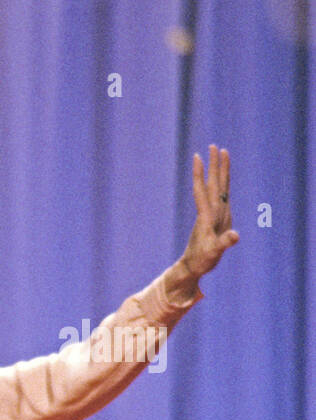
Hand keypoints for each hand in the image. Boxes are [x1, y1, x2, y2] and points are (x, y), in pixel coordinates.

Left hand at [181, 143, 238, 279]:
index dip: (200, 174)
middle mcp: (210, 211)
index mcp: (207, 215)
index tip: (198, 157)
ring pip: (217, 186)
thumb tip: (234, 236)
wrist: (193, 266)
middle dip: (213, 165)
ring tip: (221, 153)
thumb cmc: (201, 261)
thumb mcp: (213, 252)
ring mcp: (215, 213)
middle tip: (213, 145)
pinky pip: (222, 195)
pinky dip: (224, 184)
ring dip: (219, 170)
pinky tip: (225, 178)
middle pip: (212, 182)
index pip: (203, 189)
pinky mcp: (218, 218)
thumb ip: (224, 244)